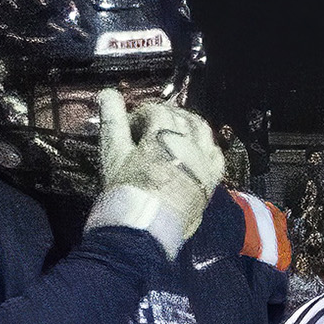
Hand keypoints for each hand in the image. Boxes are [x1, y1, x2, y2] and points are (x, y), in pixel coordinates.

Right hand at [85, 89, 223, 257]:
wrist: (143, 231)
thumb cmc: (124, 191)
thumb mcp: (113, 154)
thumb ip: (112, 121)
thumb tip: (107, 92)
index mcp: (163, 135)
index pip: (156, 111)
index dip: (140, 115)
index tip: (128, 127)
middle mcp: (189, 143)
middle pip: (181, 118)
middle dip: (164, 118)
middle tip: (147, 129)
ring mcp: (204, 161)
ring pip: (202, 130)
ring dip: (187, 125)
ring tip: (172, 133)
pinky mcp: (212, 179)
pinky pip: (216, 153)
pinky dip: (205, 145)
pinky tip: (195, 149)